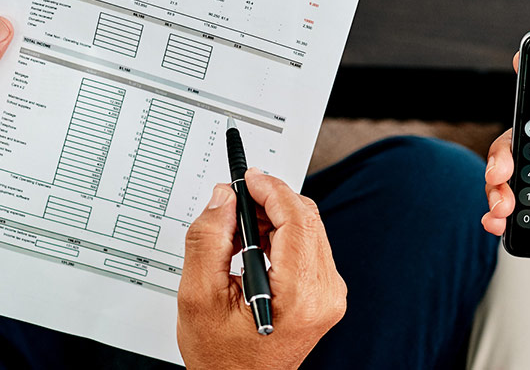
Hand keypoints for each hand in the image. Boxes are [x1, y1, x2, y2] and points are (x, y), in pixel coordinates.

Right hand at [177, 168, 346, 368]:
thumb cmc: (222, 357)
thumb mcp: (199, 296)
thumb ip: (208, 240)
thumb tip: (224, 199)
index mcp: (301, 295)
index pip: (297, 219)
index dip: (271, 190)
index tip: (249, 178)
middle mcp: (325, 294)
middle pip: (307, 220)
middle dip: (270, 202)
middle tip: (235, 203)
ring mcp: (330, 295)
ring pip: (308, 229)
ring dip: (274, 219)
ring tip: (237, 234)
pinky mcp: (325, 294)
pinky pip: (308, 247)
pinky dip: (281, 237)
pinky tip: (254, 250)